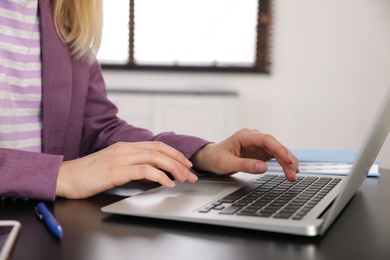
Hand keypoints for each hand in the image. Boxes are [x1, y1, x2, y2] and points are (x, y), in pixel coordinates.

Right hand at [56, 141, 196, 198]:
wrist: (65, 177)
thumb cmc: (88, 174)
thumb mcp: (114, 167)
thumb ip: (134, 167)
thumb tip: (154, 174)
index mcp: (125, 146)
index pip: (157, 145)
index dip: (174, 153)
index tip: (186, 163)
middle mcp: (125, 149)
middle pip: (160, 150)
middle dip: (179, 161)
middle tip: (191, 173)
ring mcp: (121, 158)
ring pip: (156, 158)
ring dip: (174, 169)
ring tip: (184, 179)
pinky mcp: (116, 170)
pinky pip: (144, 171)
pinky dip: (159, 176)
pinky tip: (167, 183)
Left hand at [190, 128, 298, 181]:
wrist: (210, 157)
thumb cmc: (215, 158)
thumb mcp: (227, 164)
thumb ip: (245, 165)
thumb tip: (263, 167)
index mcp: (245, 136)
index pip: (267, 140)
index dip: (279, 150)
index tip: (287, 161)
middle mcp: (254, 138)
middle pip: (275, 146)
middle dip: (286, 159)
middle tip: (293, 174)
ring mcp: (258, 144)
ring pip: (277, 151)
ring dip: (287, 162)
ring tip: (293, 175)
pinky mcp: (260, 152)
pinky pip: (275, 156)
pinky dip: (283, 163)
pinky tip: (290, 170)